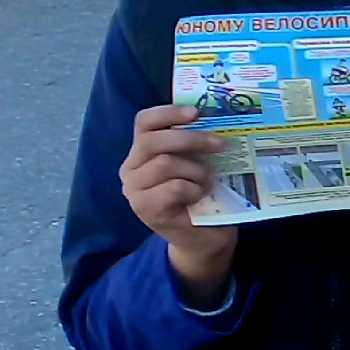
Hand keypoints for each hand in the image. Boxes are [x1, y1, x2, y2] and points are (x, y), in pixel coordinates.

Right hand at [118, 103, 239, 304]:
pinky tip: (200, 196)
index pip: (144, 122)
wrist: (203, 237)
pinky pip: (174, 187)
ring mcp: (134, 190)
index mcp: (141, 152)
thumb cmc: (201, 195)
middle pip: (152, 141)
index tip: (196, 112)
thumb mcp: (197, 163)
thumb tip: (218, 116)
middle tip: (218, 144)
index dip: (168, 113)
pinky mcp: (146, 209)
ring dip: (195, 171)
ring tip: (207, 181)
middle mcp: (130, 169)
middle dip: (190, 139)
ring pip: (165, 164)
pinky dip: (194, 189)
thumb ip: (194, 144)